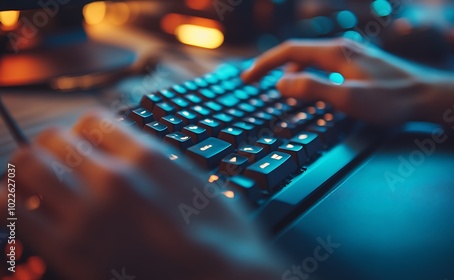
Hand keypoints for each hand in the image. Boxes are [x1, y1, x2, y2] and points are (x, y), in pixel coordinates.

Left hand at [1, 112, 281, 279]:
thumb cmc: (224, 240)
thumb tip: (135, 155)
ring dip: (30, 170)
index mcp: (148, 158)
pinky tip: (33, 211)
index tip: (86, 146)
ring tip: (38, 182)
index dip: (85, 132)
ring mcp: (89, 214)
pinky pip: (19, 213)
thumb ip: (160, 163)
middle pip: (54, 138)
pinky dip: (18, 205)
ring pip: (29, 166)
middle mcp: (114, 178)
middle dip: (51, 146)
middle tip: (56, 161)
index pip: (93, 121)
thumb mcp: (200, 183)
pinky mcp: (71, 251)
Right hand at [242, 38, 432, 125]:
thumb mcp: (348, 99)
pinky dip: (307, 75)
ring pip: (309, 59)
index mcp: (334, 53)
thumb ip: (313, 89)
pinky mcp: (357, 63)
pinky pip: (322, 65)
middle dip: (271, 66)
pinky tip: (309, 88)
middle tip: (253, 81)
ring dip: (289, 72)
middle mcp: (340, 48)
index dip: (263, 64)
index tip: (246, 78)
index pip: (288, 52)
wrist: (426, 96)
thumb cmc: (391, 100)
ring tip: (277, 89)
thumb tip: (281, 84)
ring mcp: (349, 54)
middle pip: (295, 53)